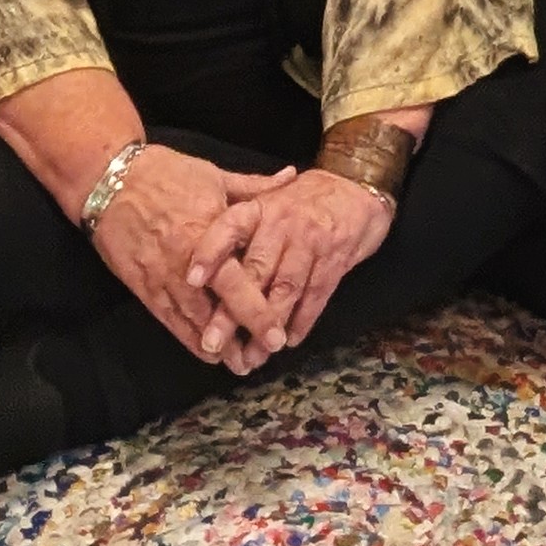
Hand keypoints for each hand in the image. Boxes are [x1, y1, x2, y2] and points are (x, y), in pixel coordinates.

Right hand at [90, 147, 288, 359]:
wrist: (108, 179)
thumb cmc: (164, 173)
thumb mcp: (213, 174)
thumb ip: (254, 186)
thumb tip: (291, 177)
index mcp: (208, 230)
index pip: (238, 280)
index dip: (258, 311)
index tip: (279, 333)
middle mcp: (186, 261)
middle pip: (218, 308)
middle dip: (243, 335)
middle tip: (266, 355)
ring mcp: (163, 278)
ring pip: (194, 323)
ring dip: (219, 346)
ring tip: (243, 363)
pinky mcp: (144, 288)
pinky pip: (170, 322)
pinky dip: (190, 340)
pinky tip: (208, 353)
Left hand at [184, 169, 395, 371]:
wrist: (354, 188)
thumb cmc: (300, 200)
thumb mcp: (267, 201)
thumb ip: (238, 227)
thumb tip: (198, 258)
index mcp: (260, 208)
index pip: (229, 227)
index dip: (209, 251)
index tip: (190, 280)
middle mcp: (283, 223)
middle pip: (254, 271)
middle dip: (232, 311)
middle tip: (212, 342)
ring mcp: (311, 242)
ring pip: (285, 289)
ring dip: (267, 327)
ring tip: (250, 357)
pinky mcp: (336, 260)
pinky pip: (316, 295)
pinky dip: (302, 320)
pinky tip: (288, 342)